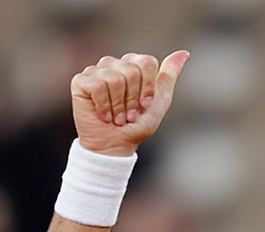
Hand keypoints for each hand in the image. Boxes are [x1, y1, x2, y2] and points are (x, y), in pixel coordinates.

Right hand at [71, 50, 189, 156]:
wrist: (114, 145)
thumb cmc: (136, 125)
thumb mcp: (159, 101)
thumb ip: (168, 76)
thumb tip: (183, 53)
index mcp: (132, 64)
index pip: (147, 62)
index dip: (148, 88)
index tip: (144, 106)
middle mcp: (113, 64)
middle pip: (132, 71)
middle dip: (133, 100)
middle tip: (128, 115)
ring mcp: (96, 71)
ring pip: (115, 79)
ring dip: (119, 106)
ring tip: (117, 118)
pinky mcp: (81, 81)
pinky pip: (98, 86)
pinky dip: (104, 106)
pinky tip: (104, 115)